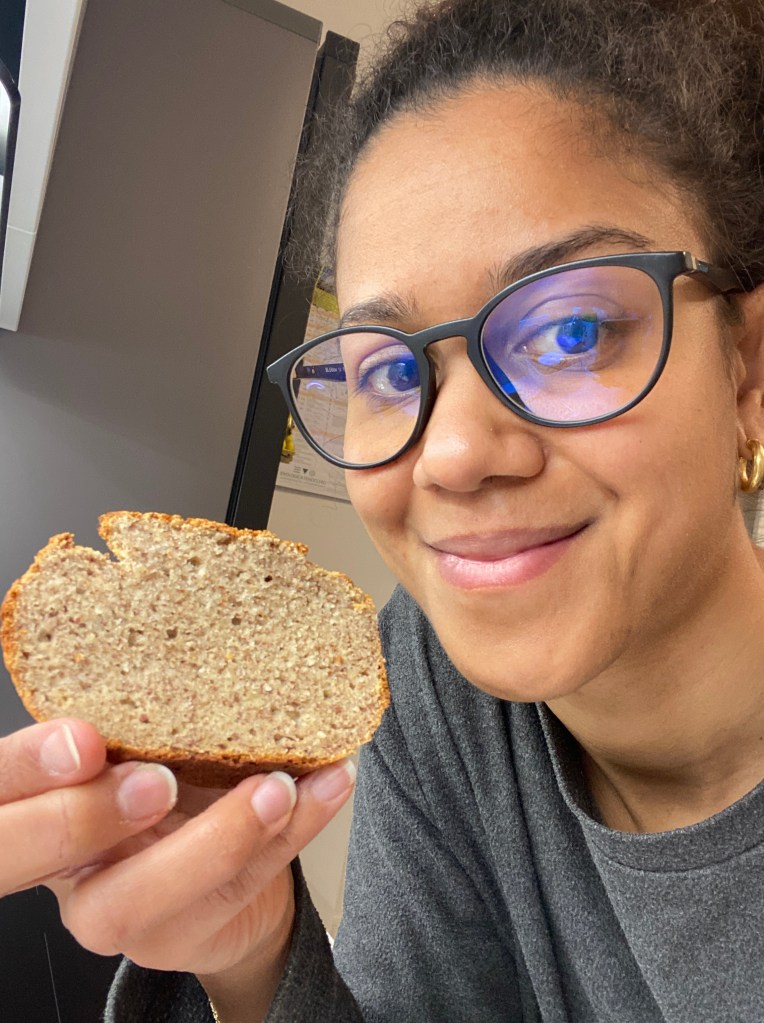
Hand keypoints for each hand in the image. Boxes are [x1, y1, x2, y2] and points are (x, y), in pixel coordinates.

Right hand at [1, 719, 355, 982]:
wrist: (219, 883)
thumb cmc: (173, 790)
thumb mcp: (146, 744)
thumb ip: (144, 718)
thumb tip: (191, 636)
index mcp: (46, 799)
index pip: (8, 786)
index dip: (30, 766)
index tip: (85, 738)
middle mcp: (69, 861)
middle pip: (57, 853)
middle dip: (100, 815)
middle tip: (162, 779)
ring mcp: (118, 909)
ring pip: (151, 893)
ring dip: (225, 832)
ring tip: (281, 785)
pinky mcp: (181, 936)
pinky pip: (242, 884)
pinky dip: (297, 827)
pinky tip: (329, 785)